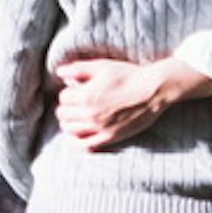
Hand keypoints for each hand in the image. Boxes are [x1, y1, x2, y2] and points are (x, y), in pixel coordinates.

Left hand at [54, 47, 203, 151]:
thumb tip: (59, 72)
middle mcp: (90, 114)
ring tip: (78, 116)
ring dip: (70, 122)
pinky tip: (77, 136)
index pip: (63, 97)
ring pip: (69, 130)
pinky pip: (85, 146)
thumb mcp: (102, 67)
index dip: (70, 92)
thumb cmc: (128, 75)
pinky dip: (76, 142)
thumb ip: (77, 69)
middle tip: (77, 102)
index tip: (78, 90)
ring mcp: (99, 128)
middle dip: (68, 106)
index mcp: (86, 96)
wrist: (153, 90)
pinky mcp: (109, 137)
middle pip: (63, 114)